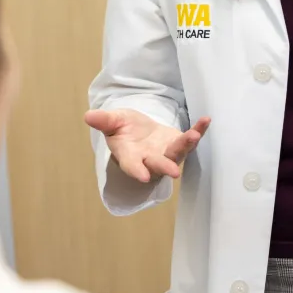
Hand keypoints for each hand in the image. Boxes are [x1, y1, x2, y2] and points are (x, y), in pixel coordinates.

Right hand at [84, 109, 209, 183]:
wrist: (141, 132)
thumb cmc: (124, 129)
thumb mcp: (113, 122)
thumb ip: (104, 121)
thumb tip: (87, 116)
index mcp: (130, 156)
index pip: (132, 166)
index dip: (136, 171)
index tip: (142, 177)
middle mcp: (150, 159)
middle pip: (158, 164)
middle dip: (165, 166)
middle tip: (173, 171)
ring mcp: (167, 154)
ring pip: (177, 153)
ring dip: (186, 145)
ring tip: (193, 135)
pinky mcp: (180, 145)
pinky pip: (191, 140)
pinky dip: (199, 131)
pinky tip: (205, 121)